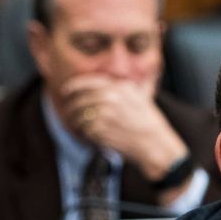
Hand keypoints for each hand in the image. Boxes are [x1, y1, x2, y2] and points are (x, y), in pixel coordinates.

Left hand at [60, 74, 188, 181]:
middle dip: (71, 107)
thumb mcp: (142, 96)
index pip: (85, 83)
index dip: (72, 87)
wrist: (155, 143)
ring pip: (78, 116)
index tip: (65, 91)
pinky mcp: (100, 131)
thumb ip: (128, 85)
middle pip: (78, 100)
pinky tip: (90, 135)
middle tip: (70, 112)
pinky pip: (84, 130)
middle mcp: (108, 98)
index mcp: (117, 87)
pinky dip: (84, 134)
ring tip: (79, 126)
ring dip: (76, 122)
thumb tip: (129, 76)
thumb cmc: (150, 121)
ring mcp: (103, 115)